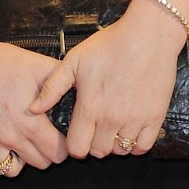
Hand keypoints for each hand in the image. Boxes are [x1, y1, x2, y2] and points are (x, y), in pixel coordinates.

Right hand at [0, 18, 66, 177]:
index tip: (59, 140)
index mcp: (32, 123)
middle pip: (39, 164)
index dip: (63, 147)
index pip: (58, 154)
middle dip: (44, 154)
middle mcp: (12, 137)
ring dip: (19, 162)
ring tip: (20, 149)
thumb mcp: (41, 66)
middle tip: (42, 142)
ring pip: (11, 171)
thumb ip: (62, 83)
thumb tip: (81, 91)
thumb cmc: (2, 61)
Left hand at [29, 0, 183, 158]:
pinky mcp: (155, 117)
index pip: (77, 148)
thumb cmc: (109, 45)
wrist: (148, 35)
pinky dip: (135, 144)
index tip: (77, 134)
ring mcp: (135, 120)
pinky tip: (129, 130)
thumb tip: (33, 109)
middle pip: (98, 152)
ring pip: (120, 151)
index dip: (74, 145)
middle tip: (94, 129)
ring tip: (111, 127)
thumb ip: (52, 88)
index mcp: (90, 107)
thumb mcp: (73, 61)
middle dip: (92, 144)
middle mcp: (112, 119)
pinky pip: (143, 146)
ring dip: (113, 144)